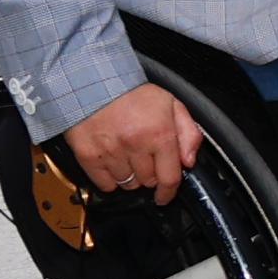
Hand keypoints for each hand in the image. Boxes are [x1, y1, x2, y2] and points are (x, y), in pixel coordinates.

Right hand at [67, 83, 202, 201]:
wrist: (92, 82)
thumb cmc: (131, 93)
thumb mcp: (171, 105)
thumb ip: (188, 133)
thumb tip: (189, 161)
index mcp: (159, 134)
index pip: (169, 178)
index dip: (169, 192)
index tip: (165, 196)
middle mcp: (135, 145)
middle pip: (148, 181)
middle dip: (150, 175)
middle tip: (145, 159)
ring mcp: (110, 152)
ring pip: (127, 183)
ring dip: (130, 177)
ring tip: (128, 158)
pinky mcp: (88, 154)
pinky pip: (104, 183)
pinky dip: (110, 180)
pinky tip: (112, 165)